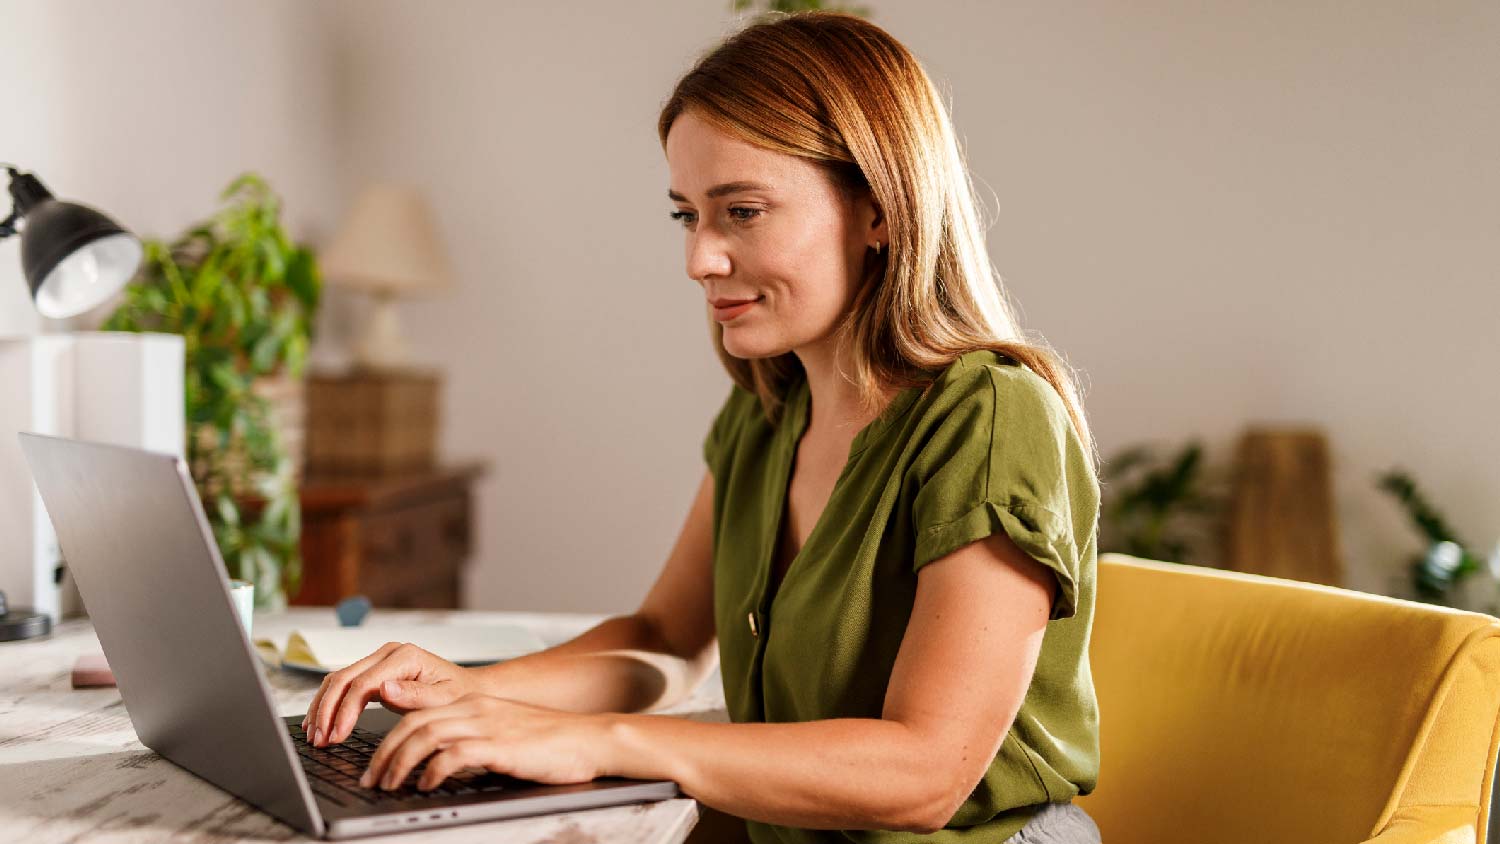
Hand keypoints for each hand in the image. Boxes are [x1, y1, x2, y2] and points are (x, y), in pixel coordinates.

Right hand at [302, 642, 482, 746]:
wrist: (467, 688)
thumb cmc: (459, 694)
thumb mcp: (443, 699)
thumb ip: (415, 695)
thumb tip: (385, 690)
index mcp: (405, 656)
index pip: (363, 683)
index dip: (345, 711)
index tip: (336, 736)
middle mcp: (388, 653)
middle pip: (344, 678)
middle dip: (327, 711)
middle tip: (319, 740)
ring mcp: (379, 660)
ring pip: (338, 680)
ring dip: (322, 708)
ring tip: (315, 736)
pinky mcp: (374, 671)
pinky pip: (344, 685)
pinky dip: (328, 703)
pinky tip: (320, 722)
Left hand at [359, 693, 610, 790]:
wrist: (589, 739)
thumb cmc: (548, 743)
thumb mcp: (501, 734)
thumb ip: (470, 740)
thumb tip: (436, 764)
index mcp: (474, 702)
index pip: (416, 713)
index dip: (388, 739)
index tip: (375, 766)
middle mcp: (476, 708)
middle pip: (413, 723)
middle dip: (384, 753)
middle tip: (371, 779)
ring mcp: (488, 725)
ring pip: (426, 736)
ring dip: (400, 763)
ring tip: (389, 785)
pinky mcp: (500, 745)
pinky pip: (455, 754)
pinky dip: (433, 770)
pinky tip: (426, 786)